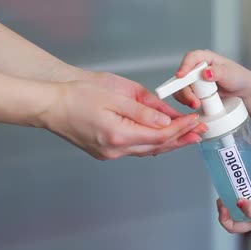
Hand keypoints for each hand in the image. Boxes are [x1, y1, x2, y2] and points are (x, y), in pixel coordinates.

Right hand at [44, 79, 205, 159]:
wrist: (50, 106)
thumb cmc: (77, 95)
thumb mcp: (114, 96)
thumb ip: (143, 110)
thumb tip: (166, 120)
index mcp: (118, 135)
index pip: (160, 135)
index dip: (181, 128)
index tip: (195, 120)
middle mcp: (115, 150)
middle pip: (156, 147)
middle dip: (180, 139)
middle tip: (200, 132)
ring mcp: (109, 153)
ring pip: (147, 150)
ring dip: (168, 143)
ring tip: (187, 136)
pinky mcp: (105, 151)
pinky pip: (135, 149)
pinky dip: (151, 143)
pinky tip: (161, 138)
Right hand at [173, 50, 250, 108]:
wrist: (241, 91)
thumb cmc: (238, 78)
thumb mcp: (230, 74)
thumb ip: (219, 72)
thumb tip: (206, 73)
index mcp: (205, 58)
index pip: (191, 58)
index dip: (184, 66)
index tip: (181, 76)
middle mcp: (197, 68)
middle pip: (183, 76)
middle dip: (186, 89)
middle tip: (194, 101)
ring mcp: (194, 80)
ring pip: (182, 87)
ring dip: (186, 97)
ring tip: (197, 105)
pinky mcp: (194, 90)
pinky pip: (184, 95)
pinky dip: (187, 101)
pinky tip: (196, 105)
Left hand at [216, 189, 250, 232]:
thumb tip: (237, 202)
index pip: (233, 226)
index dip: (224, 218)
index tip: (223, 205)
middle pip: (235, 214)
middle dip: (226, 205)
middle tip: (223, 193)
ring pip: (244, 202)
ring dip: (235, 195)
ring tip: (231, 185)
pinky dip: (248, 188)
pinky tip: (246, 180)